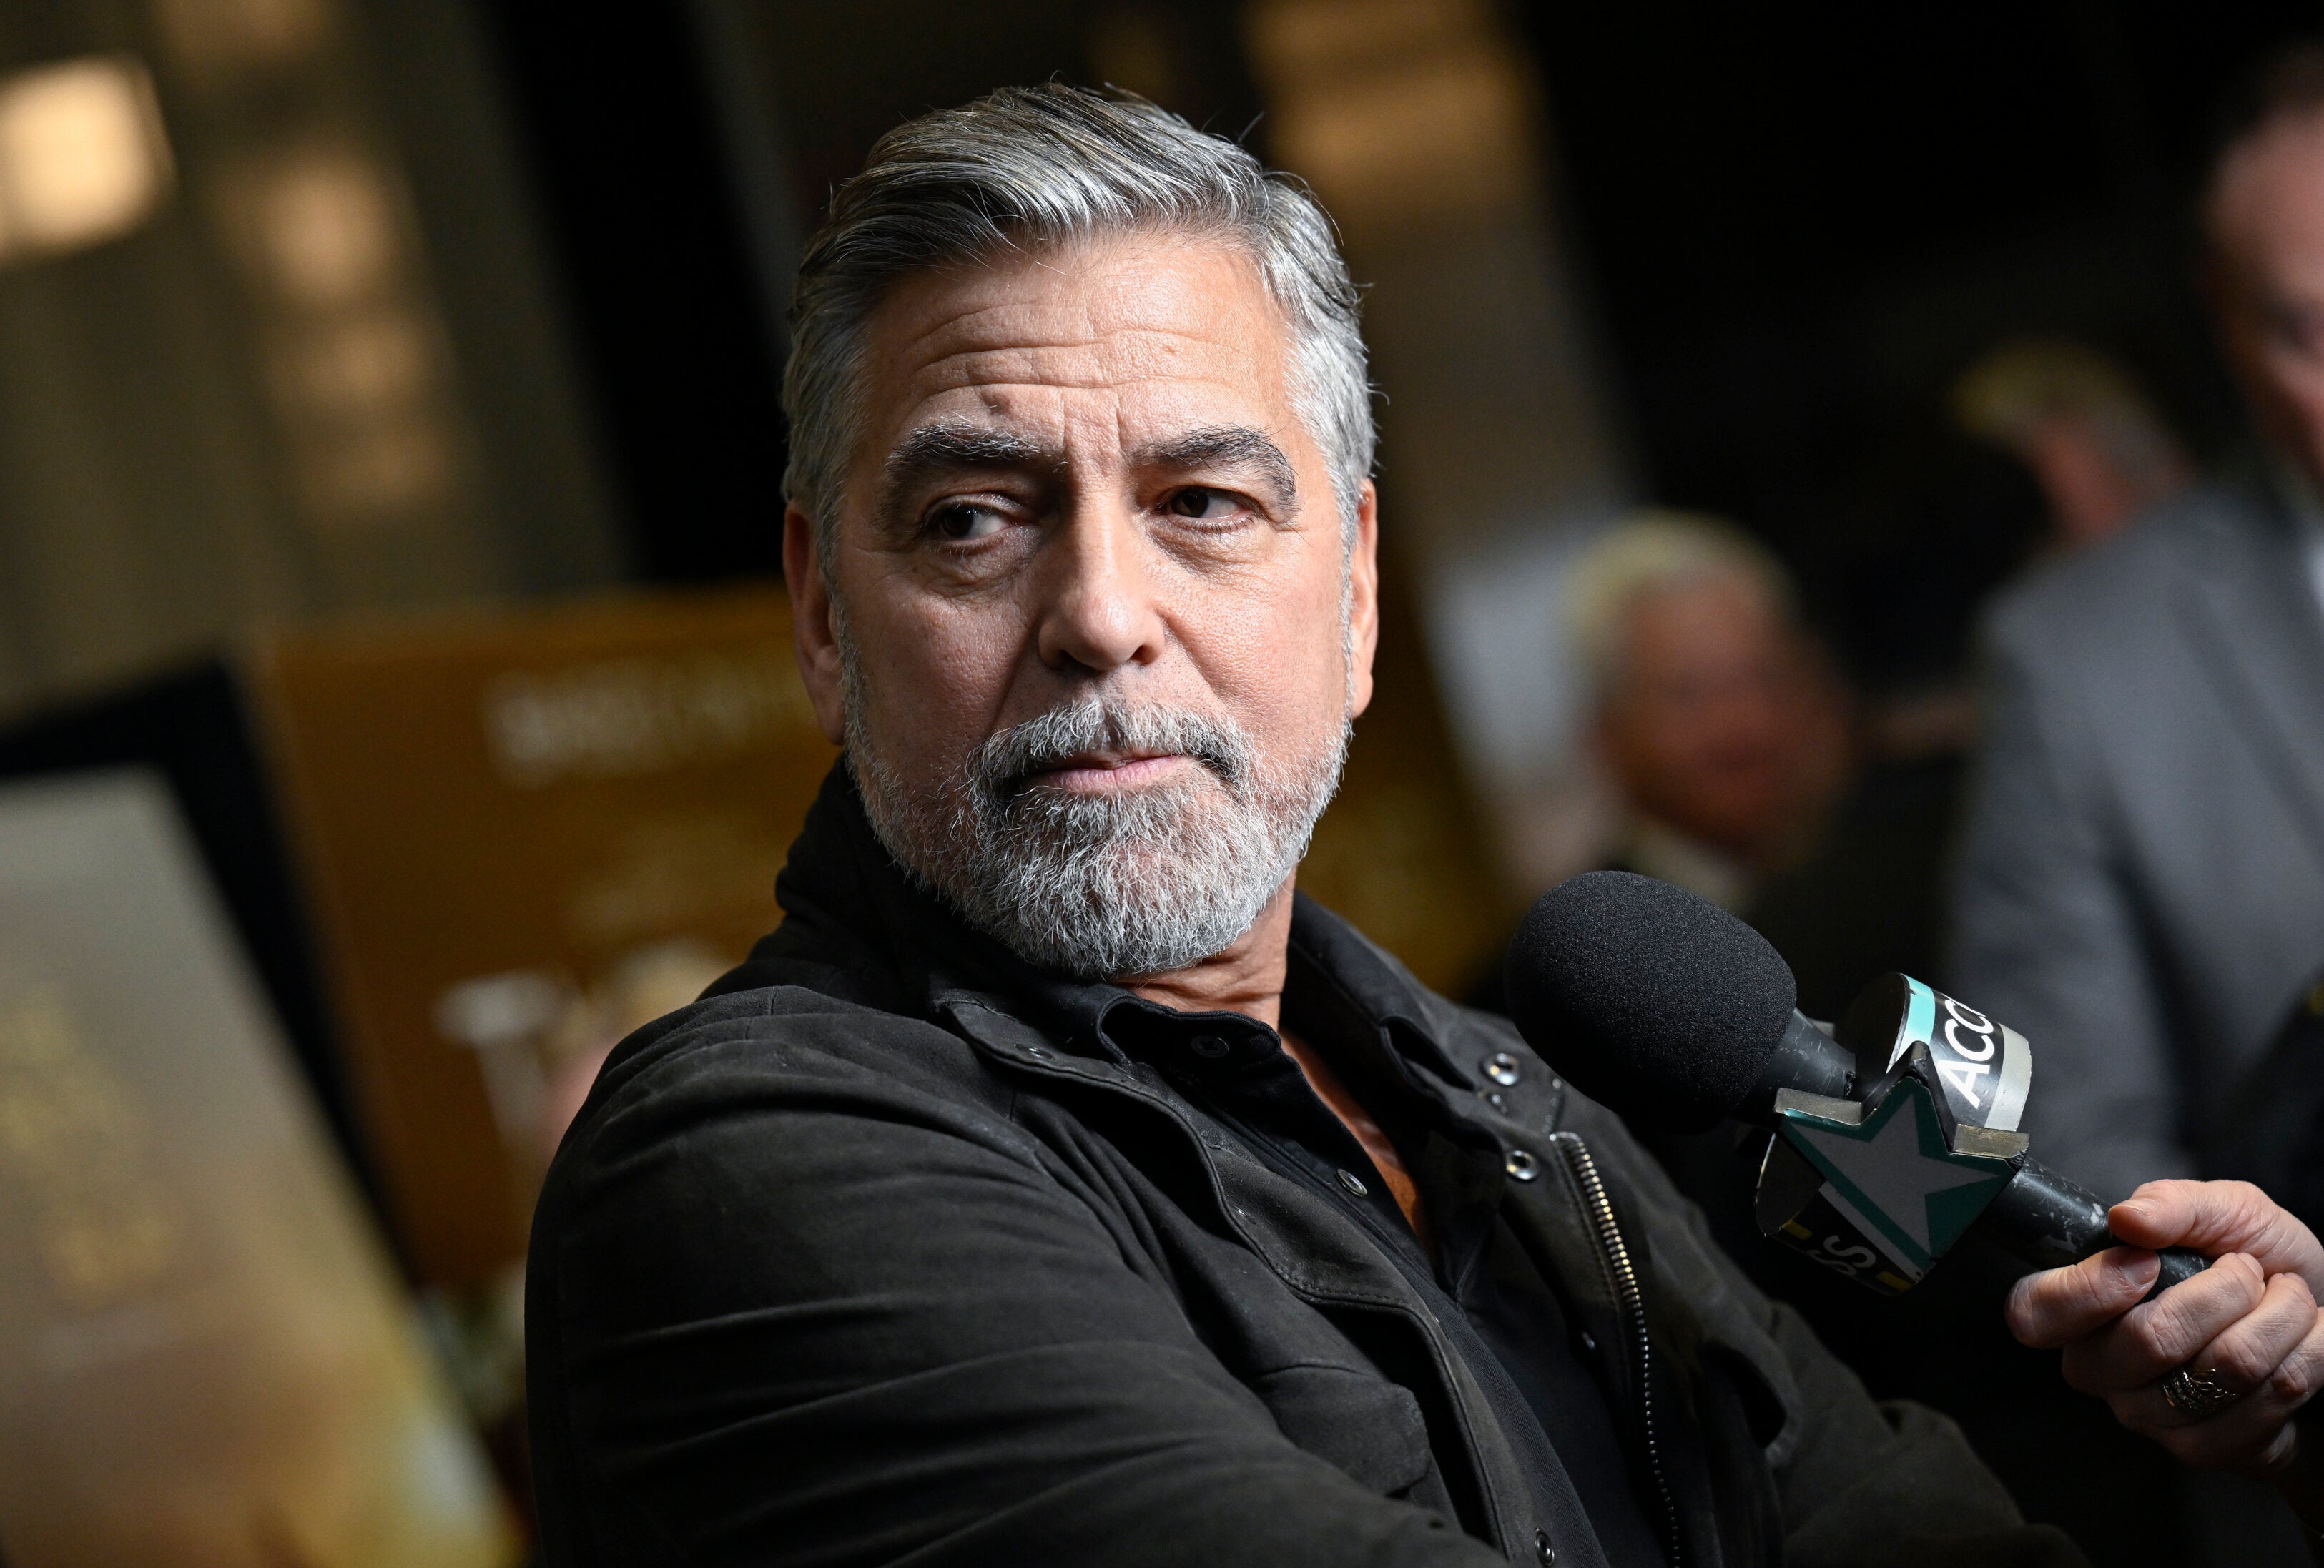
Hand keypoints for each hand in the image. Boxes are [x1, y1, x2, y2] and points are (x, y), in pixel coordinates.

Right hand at [2007, 1179, 2323, 1518]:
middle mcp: (2101, 1370)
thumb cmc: (2255, 1262)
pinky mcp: (2209, 1448)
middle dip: (2226, 1289)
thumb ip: (2173, 1203)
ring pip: (2226, 1366)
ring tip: (2289, 1298)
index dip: (2089, 1289)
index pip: (2036, 1315)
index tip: (2148, 1261)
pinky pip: (2272, 1394)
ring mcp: (2152, 1418)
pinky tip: (2303, 1338)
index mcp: (2079, 1310)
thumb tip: (2128, 1217)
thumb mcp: (2222, 1212)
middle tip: (2248, 1269)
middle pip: (2151, 1339)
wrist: (2316, 1317)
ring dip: (2282, 1315)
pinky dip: (2309, 1350)